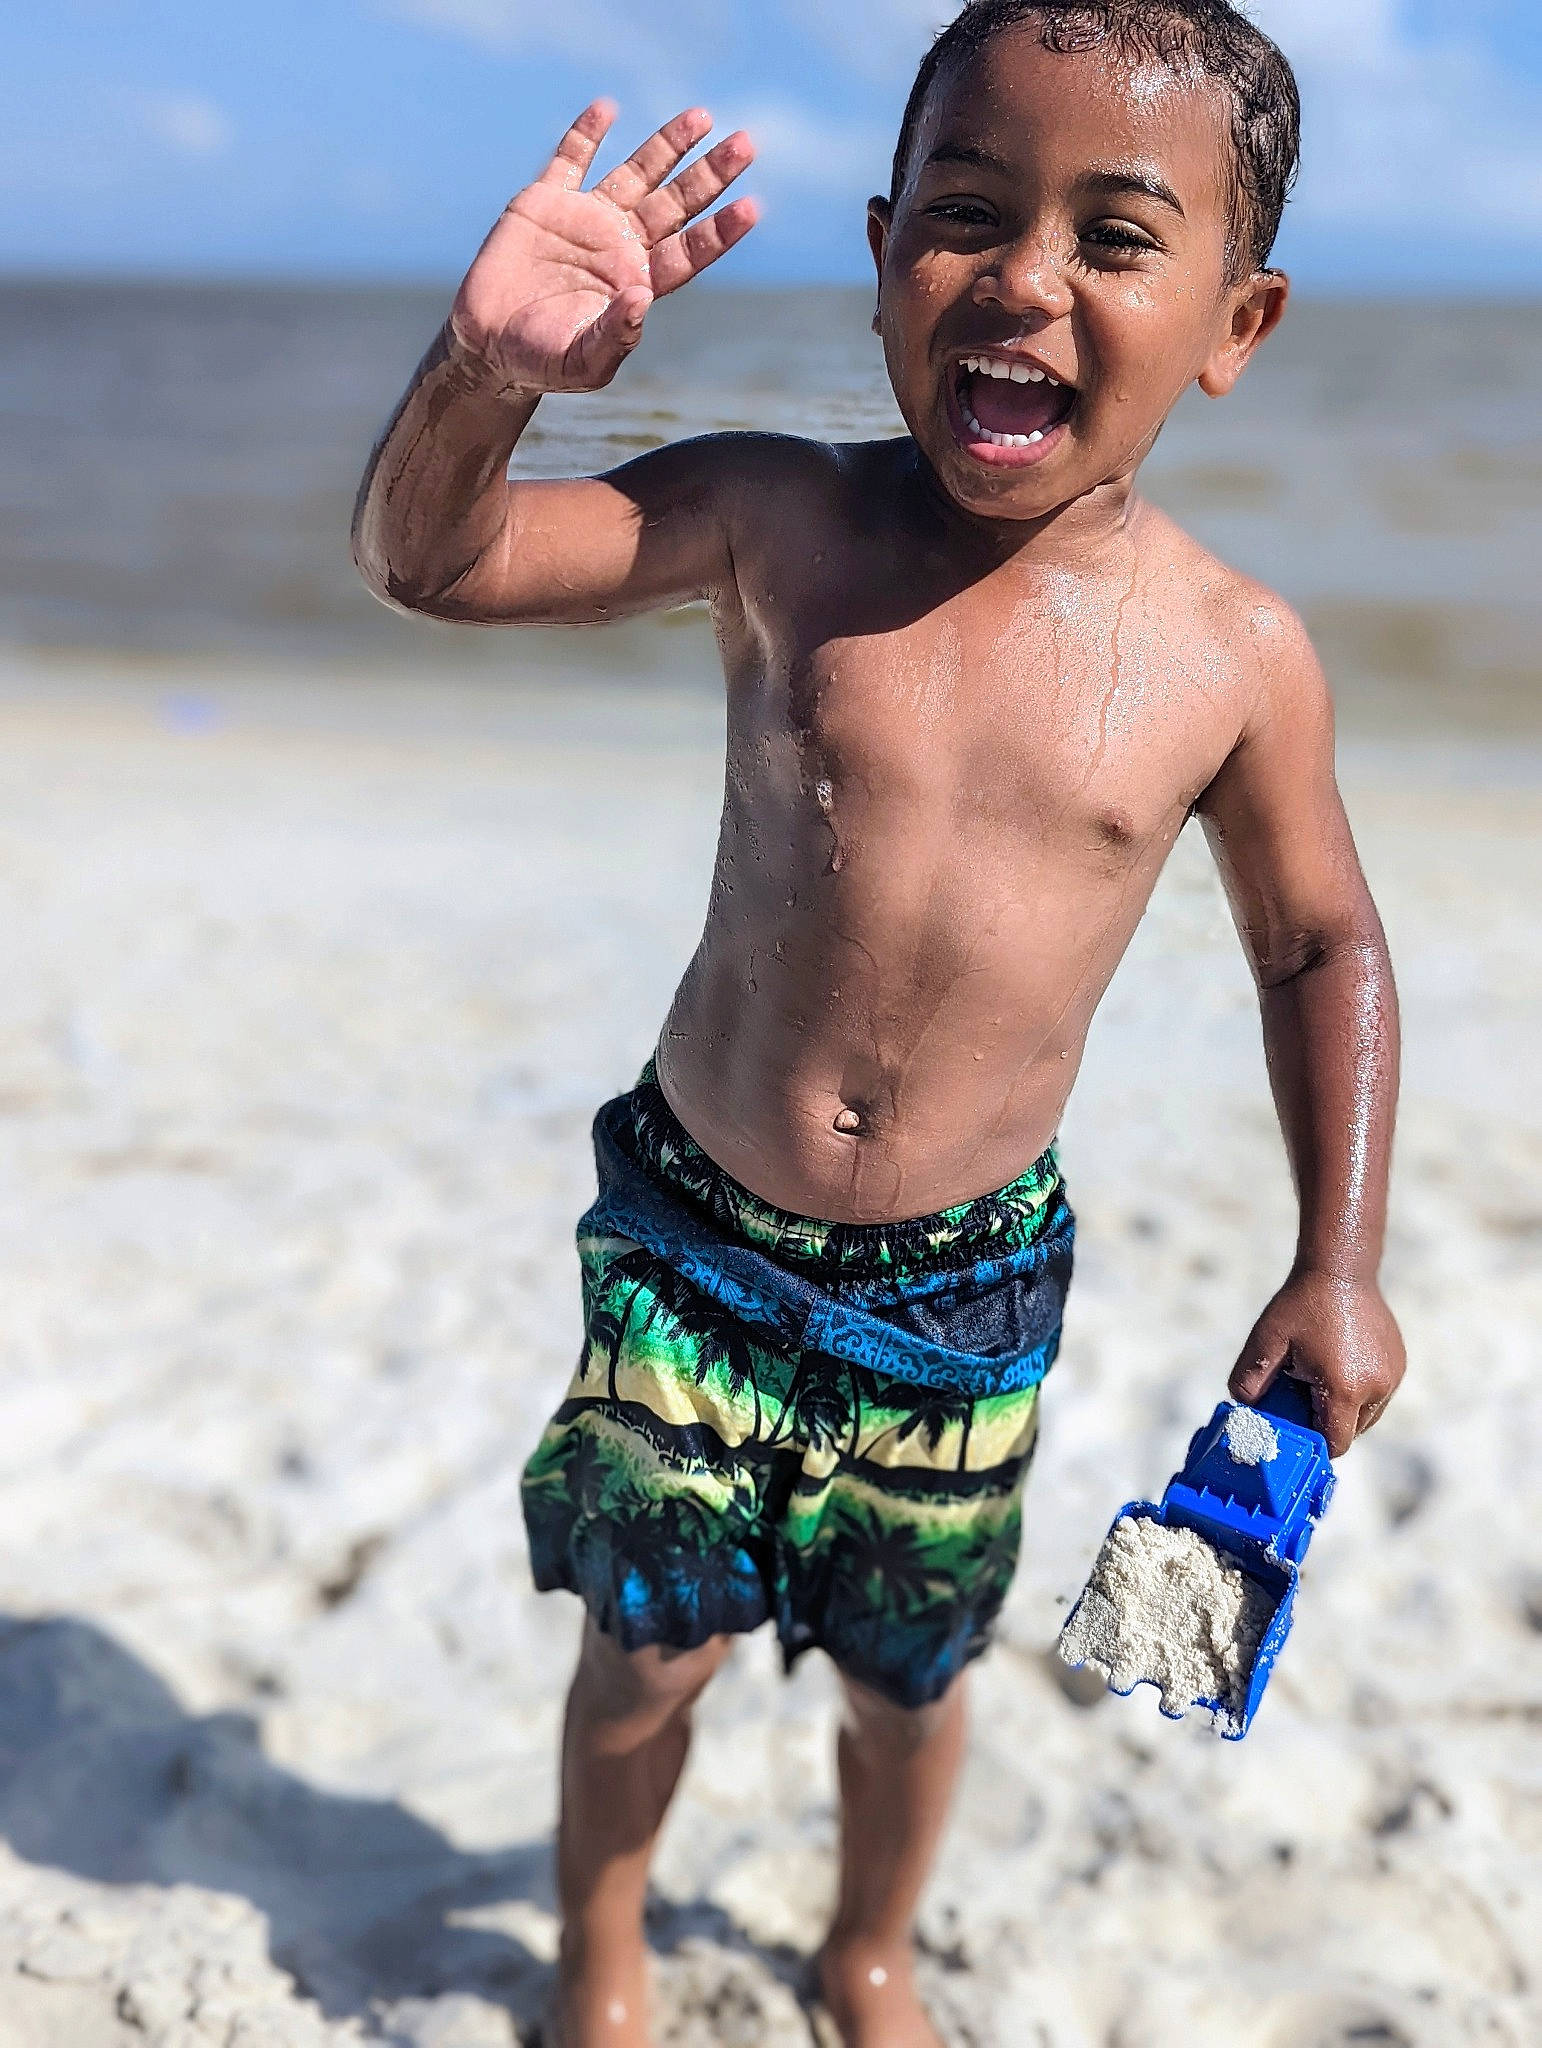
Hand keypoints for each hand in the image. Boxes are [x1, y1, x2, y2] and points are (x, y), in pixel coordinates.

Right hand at [448, 101, 755, 396]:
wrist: (488, 345)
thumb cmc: (542, 362)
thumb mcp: (584, 362)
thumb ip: (617, 334)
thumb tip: (641, 297)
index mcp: (638, 282)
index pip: (689, 251)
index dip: (719, 230)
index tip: (750, 206)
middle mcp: (621, 245)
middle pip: (677, 203)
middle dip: (710, 175)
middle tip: (745, 144)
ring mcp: (586, 219)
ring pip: (638, 173)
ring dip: (668, 145)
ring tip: (703, 116)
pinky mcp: (545, 202)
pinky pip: (571, 159)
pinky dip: (586, 133)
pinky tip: (608, 109)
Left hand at [1229, 1268, 1404, 1456]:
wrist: (1340, 1270)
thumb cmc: (1301, 1305)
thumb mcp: (1266, 1342)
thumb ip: (1249, 1380)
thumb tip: (1245, 1408)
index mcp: (1345, 1390)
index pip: (1335, 1443)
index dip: (1314, 1443)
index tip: (1295, 1428)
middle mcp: (1376, 1388)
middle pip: (1351, 1431)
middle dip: (1327, 1423)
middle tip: (1302, 1395)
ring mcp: (1392, 1376)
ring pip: (1367, 1415)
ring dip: (1345, 1408)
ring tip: (1320, 1376)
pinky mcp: (1398, 1364)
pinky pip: (1378, 1394)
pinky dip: (1360, 1390)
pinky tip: (1337, 1363)